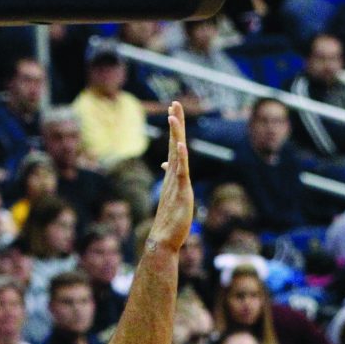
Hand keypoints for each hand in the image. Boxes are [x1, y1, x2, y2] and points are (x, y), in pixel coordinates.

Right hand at [148, 101, 192, 253]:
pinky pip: (181, 171)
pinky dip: (180, 157)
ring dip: (175, 134)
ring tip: (174, 116)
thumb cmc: (170, 221)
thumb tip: (167, 166)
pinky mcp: (180, 192)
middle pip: (174, 144)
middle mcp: (173, 176)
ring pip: (177, 154)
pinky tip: (180, 145)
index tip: (173, 113)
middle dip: (175, 124)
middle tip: (175, 104)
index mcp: (173, 176)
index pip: (174, 148)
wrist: (163, 239)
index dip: (174, 131)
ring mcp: (176, 183)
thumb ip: (172, 181)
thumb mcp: (173, 196)